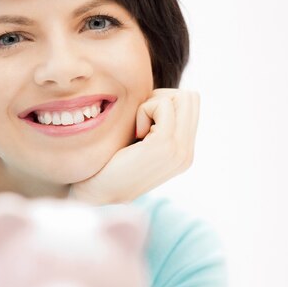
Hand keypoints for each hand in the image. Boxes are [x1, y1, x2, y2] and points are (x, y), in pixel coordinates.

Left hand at [70, 88, 199, 204]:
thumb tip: (162, 95)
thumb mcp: (140, 142)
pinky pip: (163, 105)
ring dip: (152, 105)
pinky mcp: (165, 145)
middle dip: (162, 99)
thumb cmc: (109, 162)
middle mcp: (187, 153)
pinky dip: (144, 110)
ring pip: (180, 98)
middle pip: (190, 97)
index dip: (164, 101)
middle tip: (141, 120)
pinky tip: (134, 133)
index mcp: (184, 152)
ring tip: (138, 129)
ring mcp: (180, 151)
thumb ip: (157, 125)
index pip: (191, 104)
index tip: (143, 120)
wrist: (96, 191)